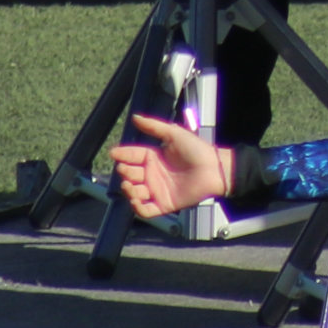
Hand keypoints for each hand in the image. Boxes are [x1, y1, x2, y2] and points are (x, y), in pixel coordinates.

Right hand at [110, 113, 233, 220]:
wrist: (214, 169)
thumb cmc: (197, 149)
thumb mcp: (174, 134)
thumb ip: (154, 126)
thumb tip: (135, 117)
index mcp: (153, 157)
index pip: (132, 156)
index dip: (122, 155)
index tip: (113, 153)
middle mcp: (153, 174)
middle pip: (130, 174)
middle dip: (125, 172)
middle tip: (125, 169)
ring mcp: (158, 190)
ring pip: (135, 193)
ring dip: (129, 190)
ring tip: (130, 184)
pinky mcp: (165, 204)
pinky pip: (146, 210)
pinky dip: (138, 208)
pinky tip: (136, 200)